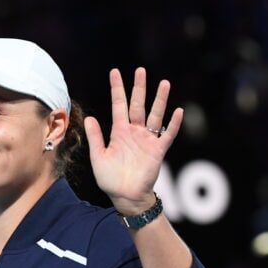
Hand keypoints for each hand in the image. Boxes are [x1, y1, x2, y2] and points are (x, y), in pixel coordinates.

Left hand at [83, 67, 182, 214]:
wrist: (125, 197)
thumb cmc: (110, 179)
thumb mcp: (98, 157)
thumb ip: (96, 138)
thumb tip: (90, 118)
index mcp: (119, 132)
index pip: (119, 105)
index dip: (117, 89)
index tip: (115, 72)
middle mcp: (134, 132)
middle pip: (138, 105)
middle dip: (139, 88)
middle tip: (141, 70)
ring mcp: (147, 140)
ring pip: (155, 115)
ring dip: (159, 100)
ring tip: (164, 83)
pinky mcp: (158, 151)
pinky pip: (167, 135)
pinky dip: (173, 124)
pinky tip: (177, 111)